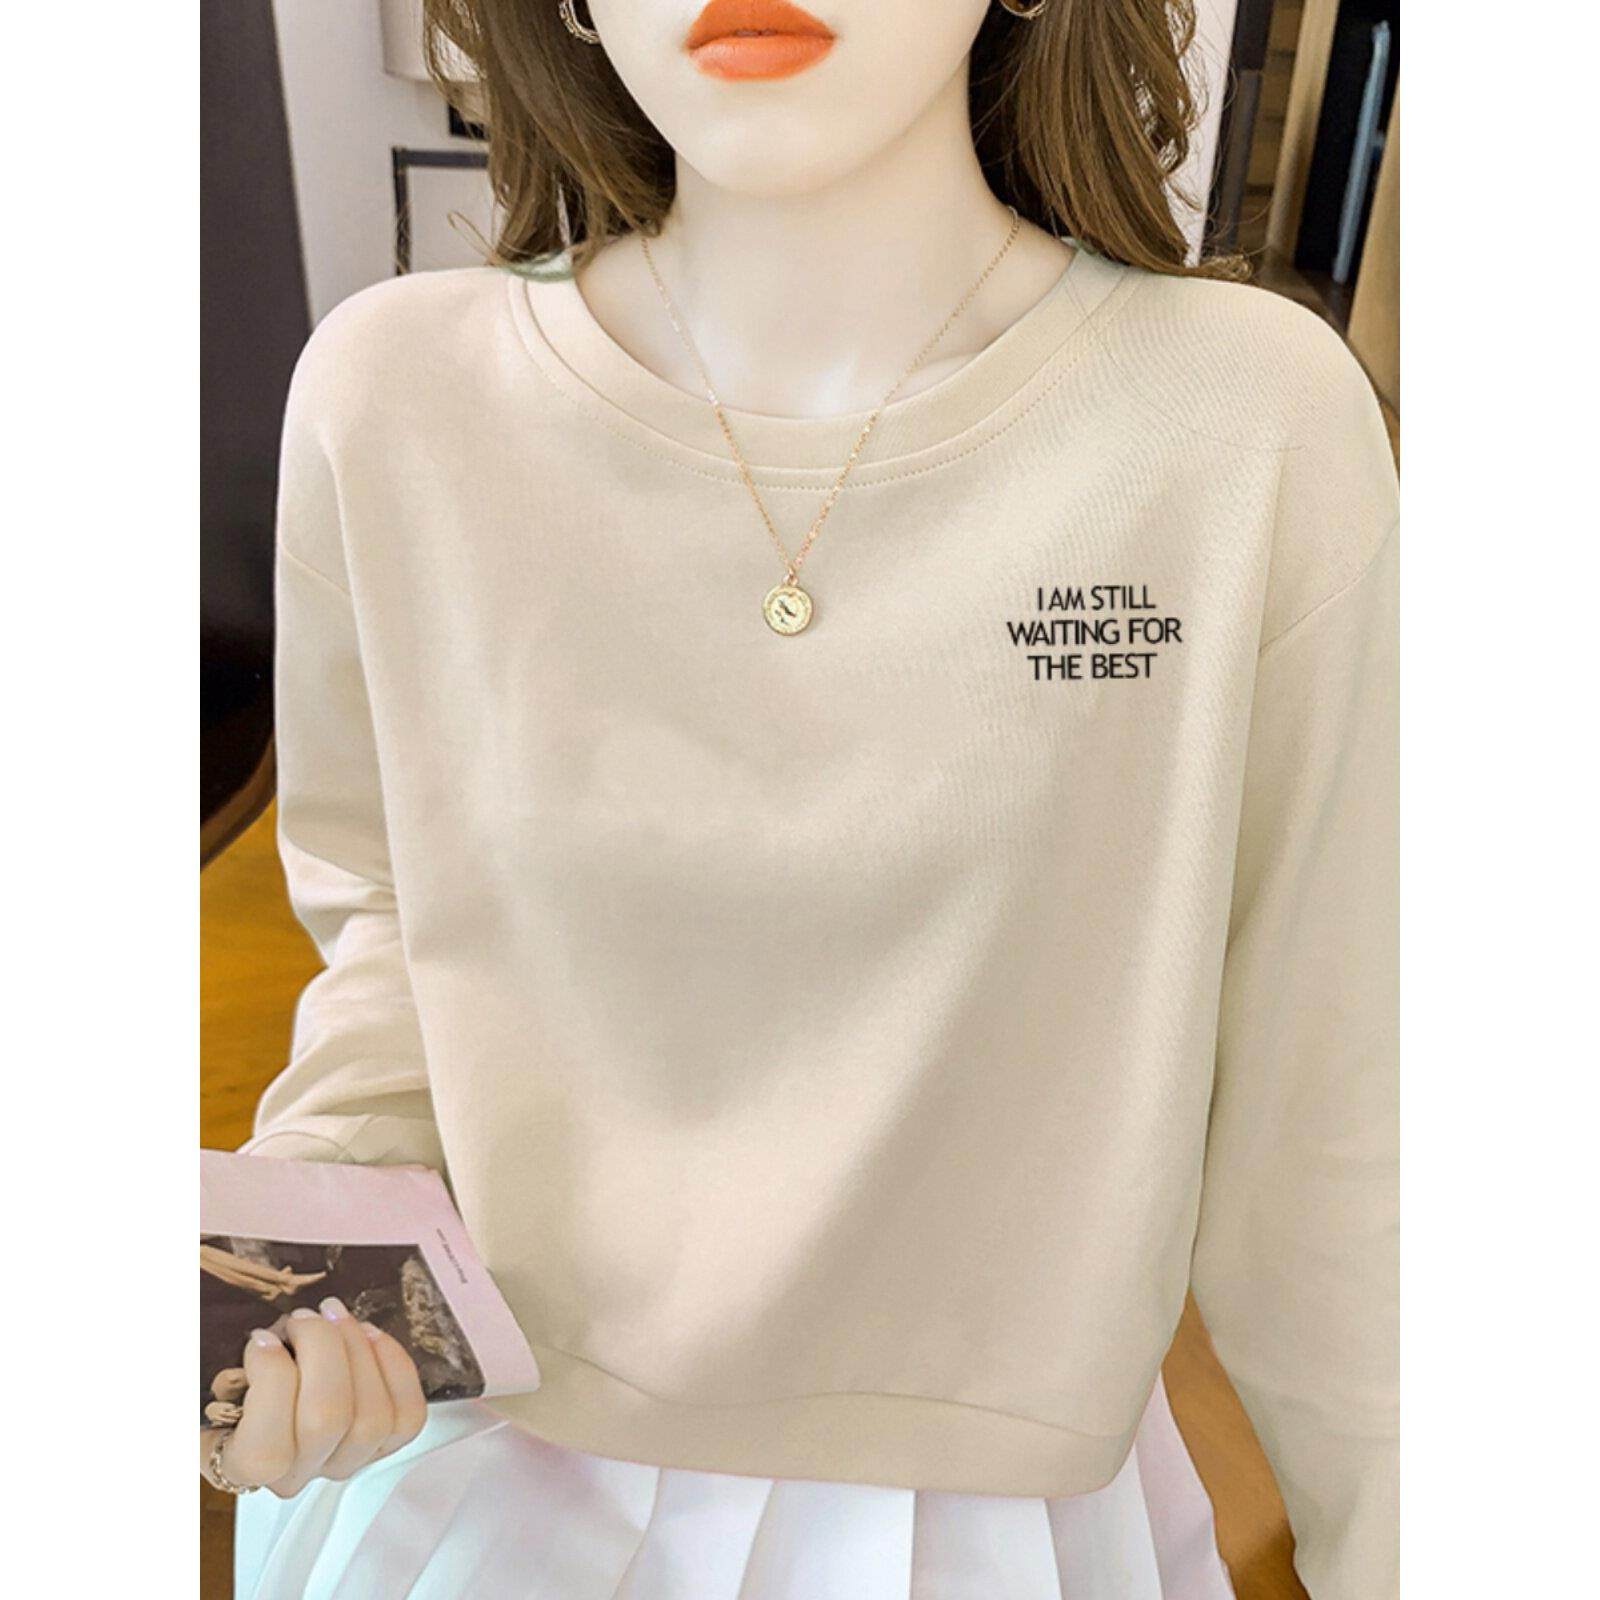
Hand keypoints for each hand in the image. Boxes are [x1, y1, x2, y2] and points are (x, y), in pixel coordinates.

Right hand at [199, 1298, 426, 1497]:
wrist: (253, 1398)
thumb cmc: (226, 1381)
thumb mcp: (202, 1373)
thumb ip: (212, 1365)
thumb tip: (250, 1339)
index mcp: (237, 1467)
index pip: (265, 1453)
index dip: (271, 1383)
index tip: (259, 1338)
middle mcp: (294, 1477)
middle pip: (327, 1420)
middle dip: (320, 1348)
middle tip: (303, 1315)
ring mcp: (341, 1462)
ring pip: (371, 1417)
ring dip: (356, 1349)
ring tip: (333, 1315)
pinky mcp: (381, 1443)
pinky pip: (406, 1416)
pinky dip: (395, 1366)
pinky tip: (369, 1334)